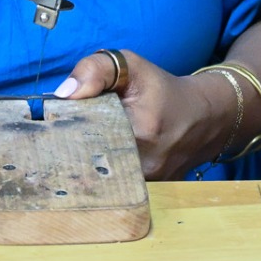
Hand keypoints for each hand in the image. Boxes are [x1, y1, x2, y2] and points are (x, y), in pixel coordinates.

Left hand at [54, 49, 234, 180]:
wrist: (203, 116)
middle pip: (93, 164)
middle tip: (64, 140)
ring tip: (82, 151)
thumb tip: (64, 94)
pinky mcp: (153, 193)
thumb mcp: (131, 66)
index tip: (57, 127)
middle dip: (75, 152)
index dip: (67, 133)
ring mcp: (152, 184)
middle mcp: (147, 165)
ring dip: (90, 166)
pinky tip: (103, 163)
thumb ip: (95, 70)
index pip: (86, 139)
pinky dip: (107, 177)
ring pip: (105, 180)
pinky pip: (119, 189)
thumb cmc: (161, 90)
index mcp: (140, 131)